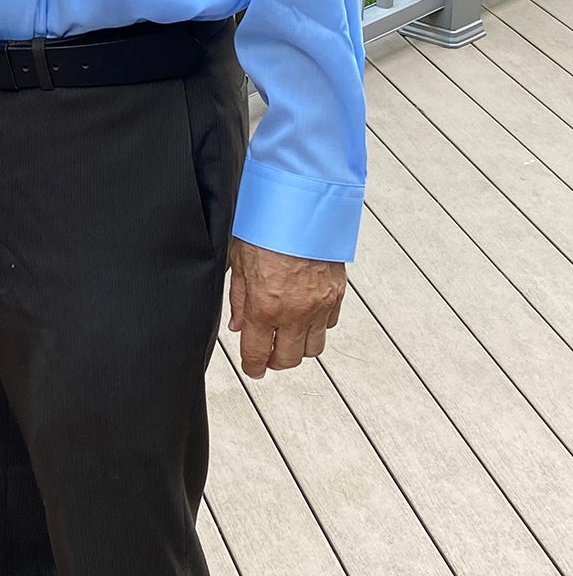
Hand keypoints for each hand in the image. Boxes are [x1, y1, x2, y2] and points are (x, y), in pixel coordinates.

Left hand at [227, 239, 345, 378]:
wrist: (302, 206)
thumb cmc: (268, 226)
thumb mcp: (239, 262)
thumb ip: (239, 299)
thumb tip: (238, 325)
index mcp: (265, 306)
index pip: (258, 353)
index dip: (253, 367)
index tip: (253, 369)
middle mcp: (296, 311)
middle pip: (289, 359)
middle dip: (276, 361)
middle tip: (268, 353)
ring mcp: (320, 305)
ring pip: (314, 348)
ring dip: (299, 347)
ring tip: (287, 335)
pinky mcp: (337, 294)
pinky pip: (330, 324)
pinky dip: (318, 326)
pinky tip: (306, 314)